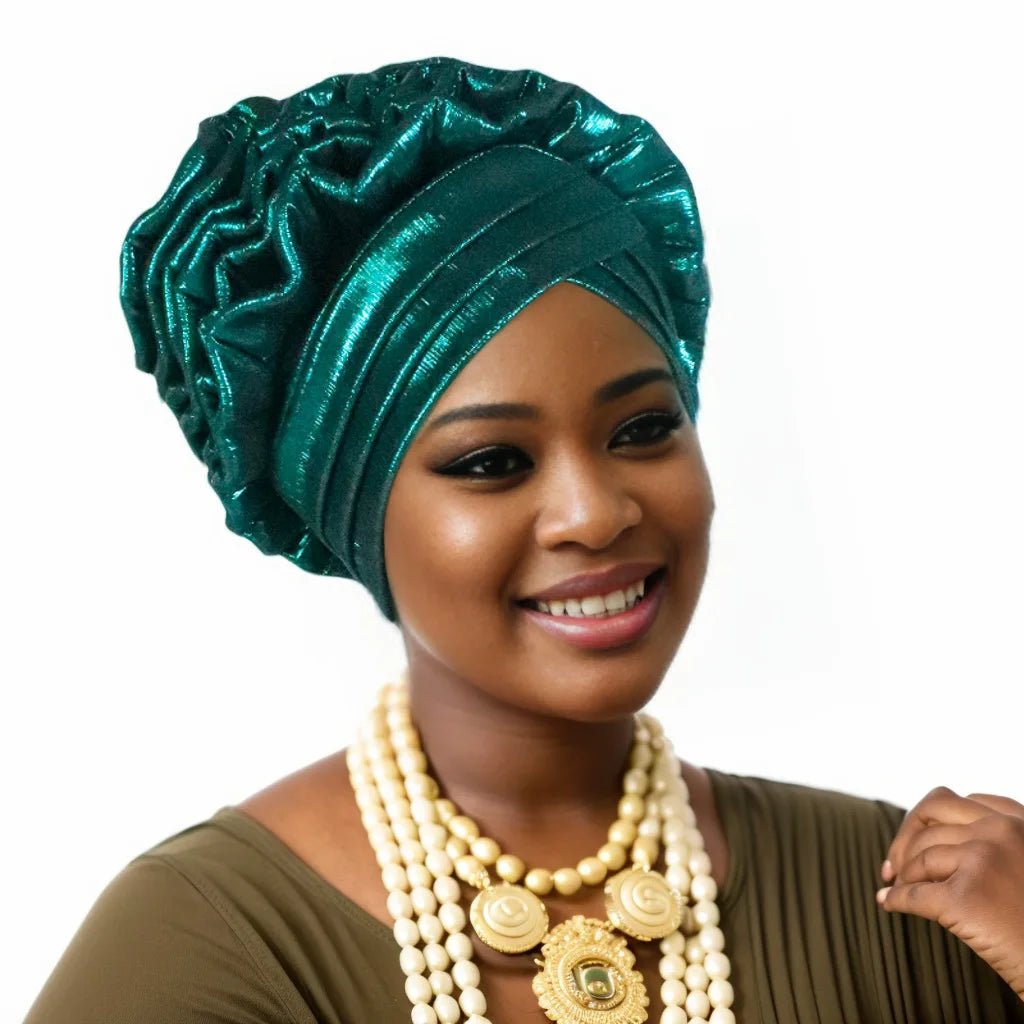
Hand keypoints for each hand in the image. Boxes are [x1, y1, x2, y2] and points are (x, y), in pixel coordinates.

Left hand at [877, 785, 1023, 1001]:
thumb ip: (996, 842)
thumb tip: (931, 838)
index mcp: (1019, 821)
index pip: (955, 801)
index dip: (926, 819)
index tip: (916, 840)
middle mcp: (1000, 832)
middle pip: (929, 817)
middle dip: (905, 838)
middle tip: (894, 865)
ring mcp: (982, 861)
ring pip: (919, 857)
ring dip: (902, 875)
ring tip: (898, 889)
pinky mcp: (965, 898)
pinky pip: (913, 895)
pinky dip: (895, 899)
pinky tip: (888, 903)